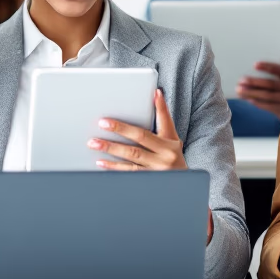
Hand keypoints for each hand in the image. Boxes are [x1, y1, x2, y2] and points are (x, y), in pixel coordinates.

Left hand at [90, 91, 212, 242]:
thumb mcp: (173, 136)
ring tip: (94, 143)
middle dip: (118, 133)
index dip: (131, 123)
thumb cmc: (174, 155)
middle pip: (137, 143)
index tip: (110, 119)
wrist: (185, 186)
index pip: (148, 129)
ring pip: (131, 159)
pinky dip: (114, 168)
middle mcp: (165, 157)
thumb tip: (156, 92)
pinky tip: (101, 162)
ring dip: (111, 151)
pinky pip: (129, 173)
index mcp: (170, 142)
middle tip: (100, 124)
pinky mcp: (149, 182)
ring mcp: (156, 171)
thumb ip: (163, 116)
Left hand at [235, 58, 279, 119]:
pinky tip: (249, 100)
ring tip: (239, 90)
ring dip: (252, 93)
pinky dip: (259, 103)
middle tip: (241, 80)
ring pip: (268, 96)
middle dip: (254, 82)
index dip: (267, 67)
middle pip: (270, 84)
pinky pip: (270, 107)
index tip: (254, 64)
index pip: (279, 70)